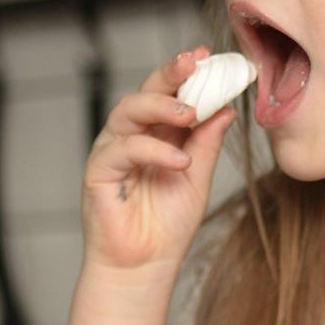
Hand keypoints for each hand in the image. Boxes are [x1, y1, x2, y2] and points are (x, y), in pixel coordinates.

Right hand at [81, 48, 238, 281]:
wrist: (144, 268)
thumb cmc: (167, 227)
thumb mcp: (198, 179)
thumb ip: (207, 144)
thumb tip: (226, 108)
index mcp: (157, 135)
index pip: (169, 94)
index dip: (186, 74)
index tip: (208, 57)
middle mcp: (132, 137)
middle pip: (145, 92)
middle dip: (170, 74)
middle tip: (194, 63)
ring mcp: (112, 152)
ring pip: (128, 111)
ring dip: (160, 106)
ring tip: (190, 113)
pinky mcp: (98, 171)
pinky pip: (124, 150)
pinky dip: (154, 151)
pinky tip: (180, 161)